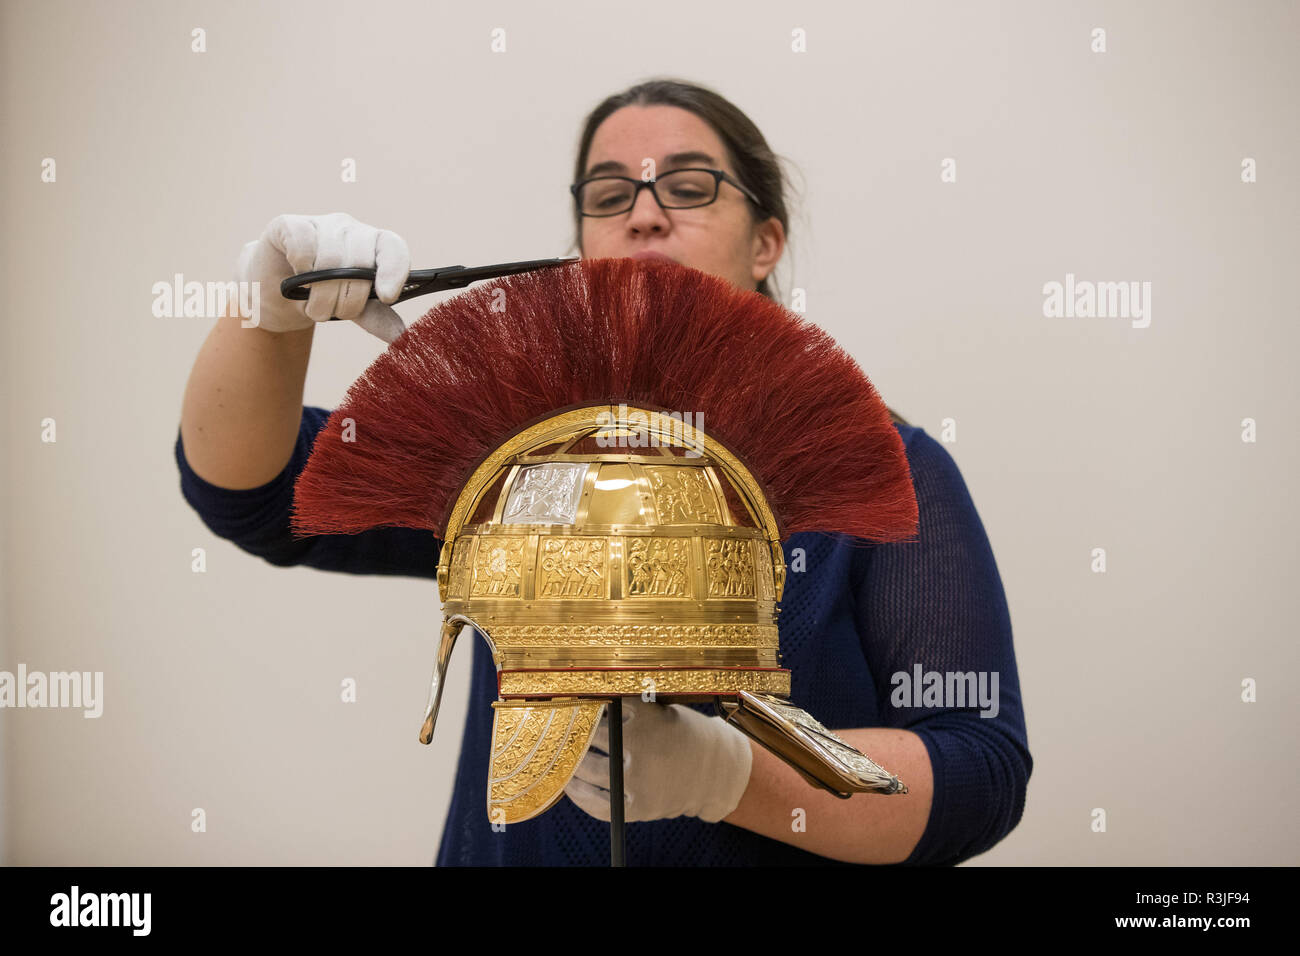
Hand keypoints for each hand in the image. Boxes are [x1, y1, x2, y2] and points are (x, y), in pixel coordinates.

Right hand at [235, 212, 410, 343]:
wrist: (273, 298)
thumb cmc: (317, 298)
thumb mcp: (350, 310)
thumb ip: (375, 318)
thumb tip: (402, 336)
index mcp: (372, 247)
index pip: (393, 248)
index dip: (394, 270)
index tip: (387, 296)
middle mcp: (350, 230)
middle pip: (359, 262)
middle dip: (347, 299)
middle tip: (333, 312)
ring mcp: (321, 224)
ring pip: (331, 258)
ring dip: (321, 294)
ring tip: (313, 304)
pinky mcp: (289, 224)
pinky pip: (303, 245)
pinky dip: (301, 267)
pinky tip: (297, 274)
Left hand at [564, 697, 752, 822]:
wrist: (718, 772)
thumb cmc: (686, 736)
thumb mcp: (663, 712)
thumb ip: (630, 711)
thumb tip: (586, 708)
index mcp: (649, 719)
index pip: (604, 707)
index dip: (587, 704)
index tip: (575, 702)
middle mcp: (642, 750)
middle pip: (591, 737)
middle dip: (576, 731)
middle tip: (565, 726)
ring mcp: (638, 782)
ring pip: (588, 769)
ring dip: (571, 761)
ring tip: (563, 754)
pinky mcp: (638, 808)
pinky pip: (598, 805)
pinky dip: (579, 795)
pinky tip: (570, 785)